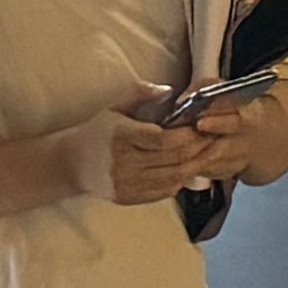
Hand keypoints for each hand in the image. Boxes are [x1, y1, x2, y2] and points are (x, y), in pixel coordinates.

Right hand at [91, 100, 243, 205]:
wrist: (71, 164)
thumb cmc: (98, 131)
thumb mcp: (115, 107)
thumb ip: (140, 93)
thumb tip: (169, 90)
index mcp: (121, 136)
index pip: (163, 140)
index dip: (187, 135)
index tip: (202, 127)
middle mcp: (124, 162)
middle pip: (172, 160)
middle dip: (198, 150)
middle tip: (216, 139)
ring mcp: (126, 183)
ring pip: (172, 178)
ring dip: (195, 167)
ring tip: (210, 155)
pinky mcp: (128, 197)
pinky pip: (162, 192)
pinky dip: (180, 181)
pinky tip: (190, 170)